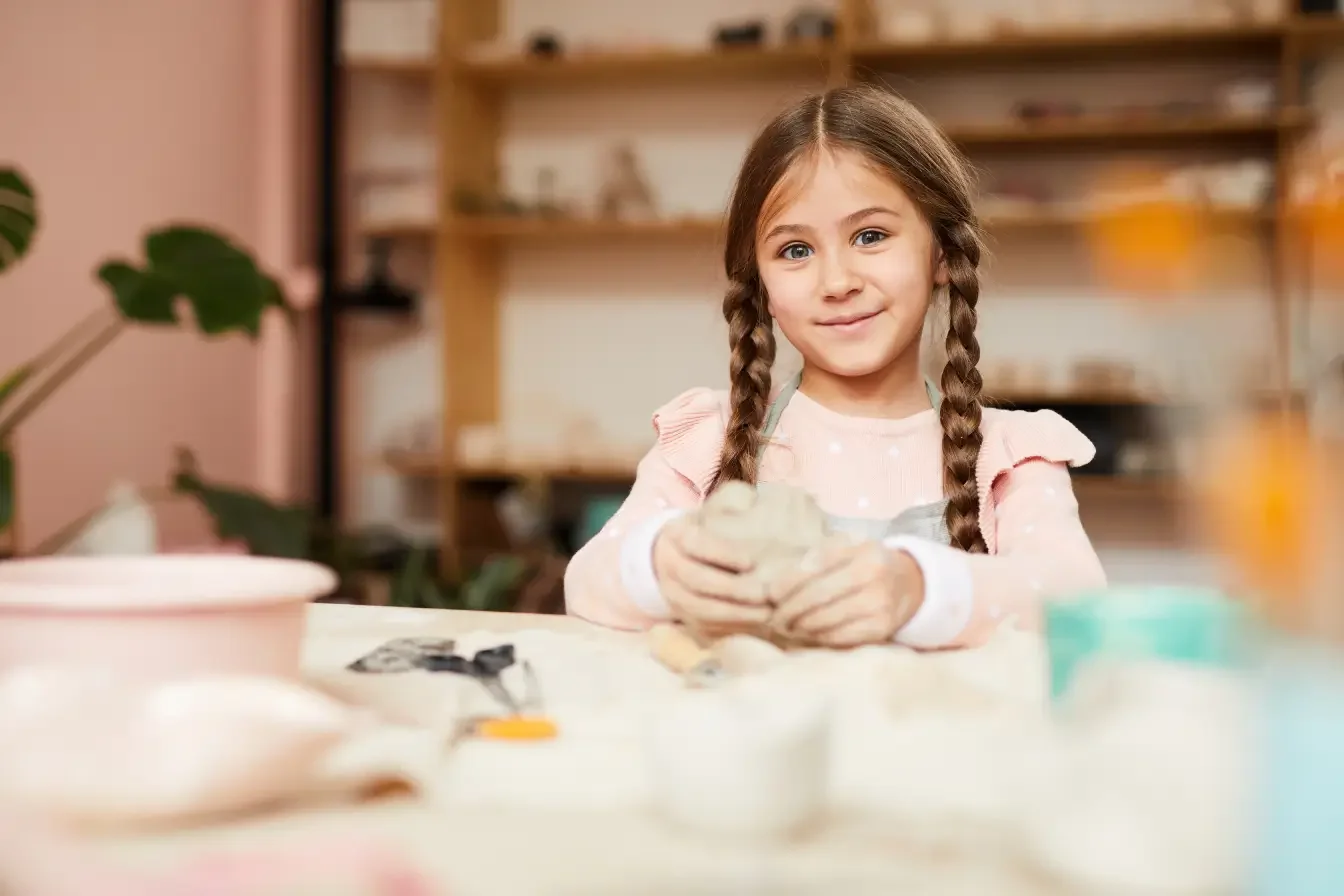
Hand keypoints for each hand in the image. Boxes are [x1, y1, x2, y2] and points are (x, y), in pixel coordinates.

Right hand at [652, 516, 771, 629]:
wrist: (700, 553)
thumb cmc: (723, 524)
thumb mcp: (727, 504)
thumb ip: (734, 500)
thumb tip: (744, 505)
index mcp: (675, 534)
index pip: (694, 543)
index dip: (722, 553)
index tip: (752, 561)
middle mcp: (668, 566)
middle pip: (697, 580)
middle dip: (733, 588)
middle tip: (766, 592)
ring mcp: (674, 594)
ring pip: (701, 608)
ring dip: (735, 612)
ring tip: (768, 610)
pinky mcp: (686, 616)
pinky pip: (706, 626)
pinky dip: (732, 626)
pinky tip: (759, 622)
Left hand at [768, 536, 925, 647]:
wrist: (910, 584)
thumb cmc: (865, 564)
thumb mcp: (846, 549)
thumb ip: (814, 560)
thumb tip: (775, 589)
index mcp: (860, 549)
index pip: (815, 565)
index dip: (788, 582)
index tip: (771, 594)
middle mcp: (872, 575)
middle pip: (817, 595)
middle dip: (789, 609)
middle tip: (774, 618)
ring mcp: (878, 604)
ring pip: (824, 620)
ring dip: (798, 626)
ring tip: (786, 626)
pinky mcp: (880, 629)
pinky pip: (837, 637)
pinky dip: (816, 637)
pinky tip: (807, 634)